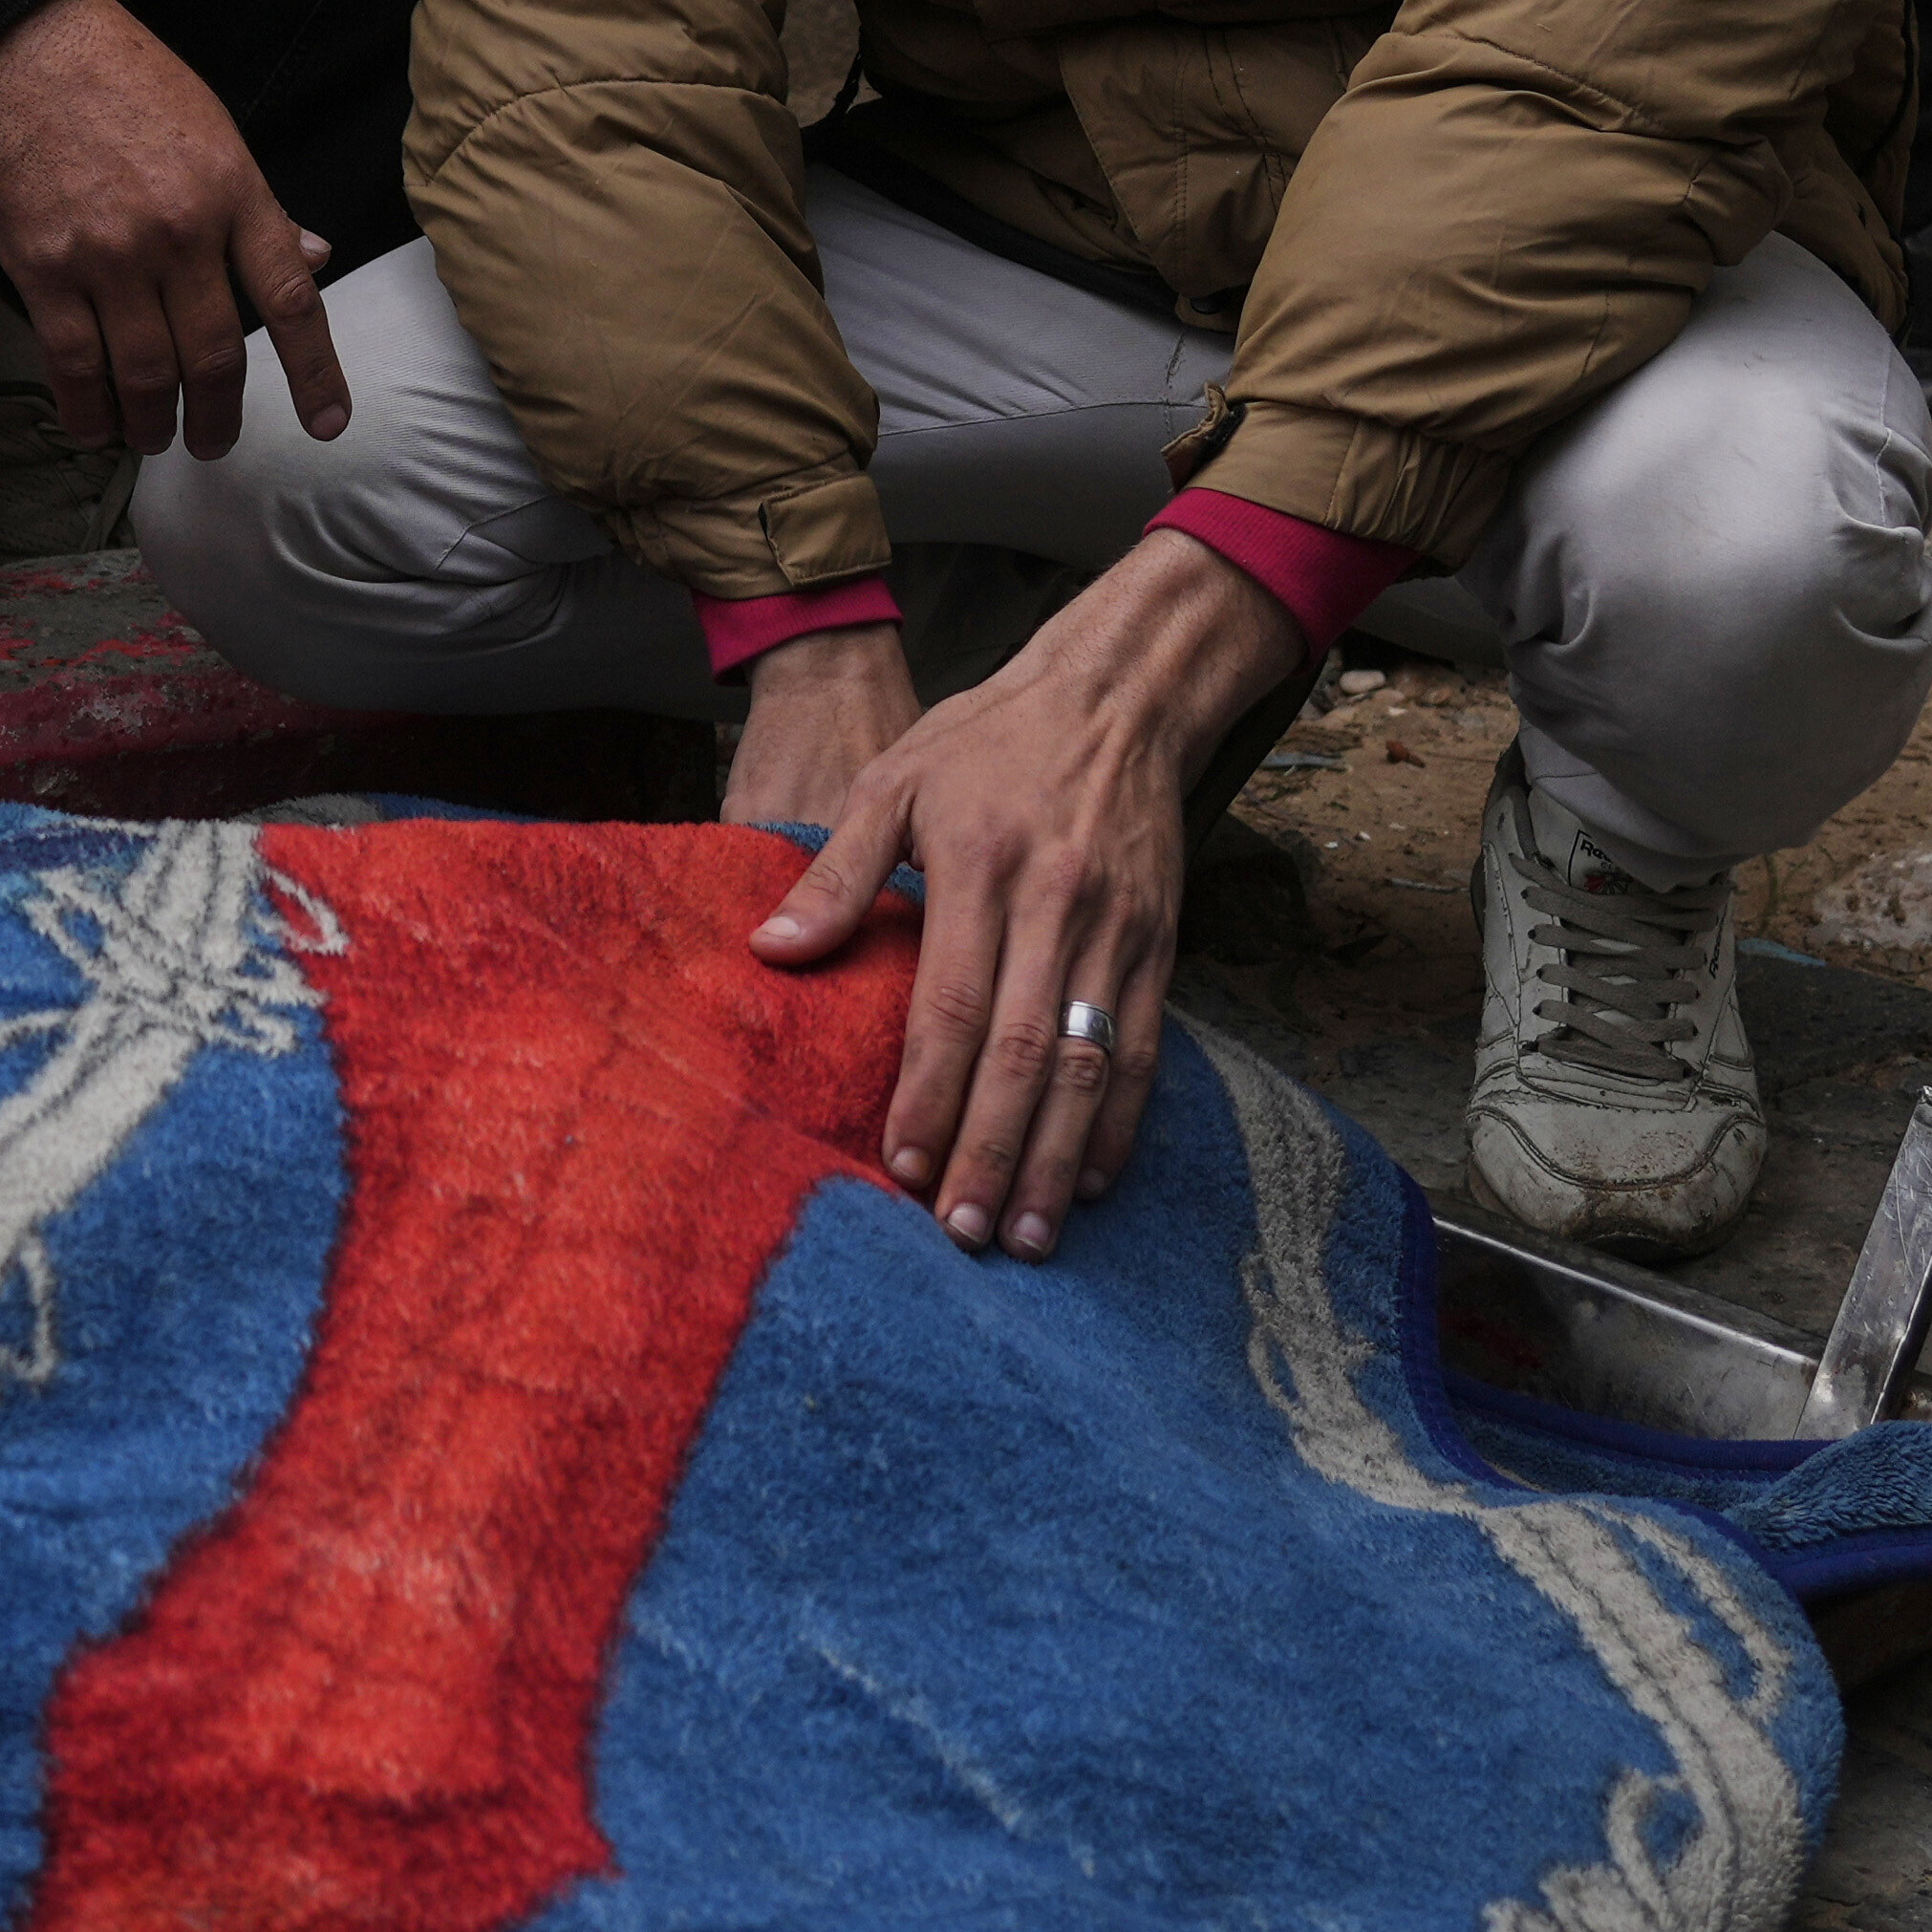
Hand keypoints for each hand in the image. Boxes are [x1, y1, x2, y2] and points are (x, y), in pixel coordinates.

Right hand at [0, 0, 350, 461]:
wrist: (22, 43)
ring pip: (146, 374)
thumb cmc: (122, 77)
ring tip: (153, 439)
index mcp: (235, 192)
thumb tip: (313, 256)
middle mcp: (181, 233)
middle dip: (219, 417)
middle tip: (213, 443)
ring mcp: (110, 256)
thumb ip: (261, 205)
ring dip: (153, 424)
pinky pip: (74, 364)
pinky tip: (95, 428)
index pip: (291, 300)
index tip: (328, 424)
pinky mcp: (43, 269)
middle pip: (216, 357)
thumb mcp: (214, 128)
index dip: (315, 373)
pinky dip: (87, 409)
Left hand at [743, 530, 1311, 1256]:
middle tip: (964, 1232)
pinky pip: (1142, 1047)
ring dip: (1058, 1157)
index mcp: (983, 867)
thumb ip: (836, 873)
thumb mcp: (895, 779)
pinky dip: (1119, 1120)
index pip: (955, 1004)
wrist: (1117, 695)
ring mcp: (1118, 928)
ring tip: (1027, 1235)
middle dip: (994, 1150)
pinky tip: (1089, 1178)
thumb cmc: (987, 739)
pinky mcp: (1160, 941)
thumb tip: (771, 952)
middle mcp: (1058, 904)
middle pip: (1026, 1050)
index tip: (903, 1166)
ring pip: (1091, 1063)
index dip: (930, 1093)